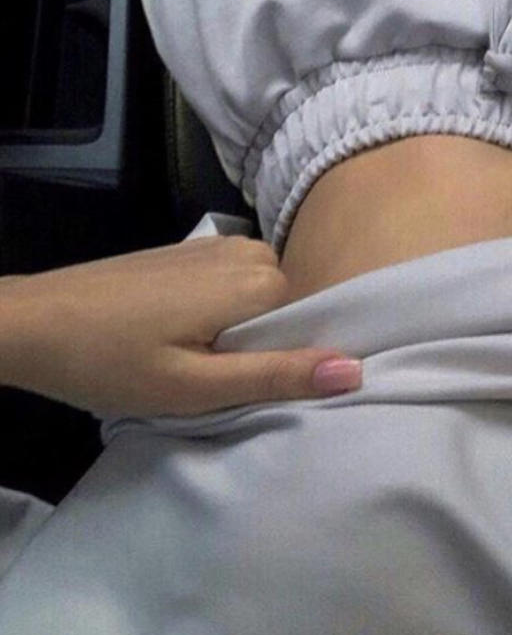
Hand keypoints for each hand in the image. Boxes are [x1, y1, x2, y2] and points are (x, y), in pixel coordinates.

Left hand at [0, 236, 362, 417]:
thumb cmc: (110, 362)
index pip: (315, 327)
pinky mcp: (192, 250)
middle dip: (266, 348)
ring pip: (263, 300)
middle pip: (289, 312)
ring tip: (196, 363)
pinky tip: (181, 338)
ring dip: (242, 334)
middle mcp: (251, 251)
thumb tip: (355, 370)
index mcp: (259, 283)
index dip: (294, 363)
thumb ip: (276, 375)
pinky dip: (222, 315)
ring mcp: (219, 246)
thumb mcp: (195, 386)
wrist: (31, 323)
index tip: (255, 388)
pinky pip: (235, 286)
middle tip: (216, 383)